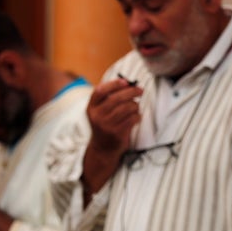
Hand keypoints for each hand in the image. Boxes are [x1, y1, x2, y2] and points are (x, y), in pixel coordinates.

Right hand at [82, 78, 144, 197]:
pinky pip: (132, 119)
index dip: (113, 84)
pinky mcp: (117, 133)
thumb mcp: (100, 112)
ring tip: (136, 106)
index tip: (126, 81)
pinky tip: (137, 117)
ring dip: (135, 105)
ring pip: (126, 108)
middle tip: (140, 90)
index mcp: (91, 108)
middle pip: (116, 98)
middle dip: (131, 92)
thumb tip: (128, 83)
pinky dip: (137, 116)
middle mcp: (97, 116)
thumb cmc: (105, 124)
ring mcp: (106, 126)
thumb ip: (109, 98)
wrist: (103, 149)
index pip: (100, 91)